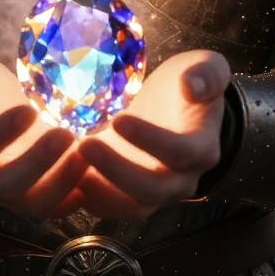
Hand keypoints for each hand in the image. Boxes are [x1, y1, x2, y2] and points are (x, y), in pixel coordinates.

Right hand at [0, 50, 84, 217]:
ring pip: (37, 203)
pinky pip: (60, 206)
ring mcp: (13, 196)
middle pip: (9, 185)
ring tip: (87, 151)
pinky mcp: (40, 197)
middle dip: (39, 162)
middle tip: (66, 133)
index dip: (0, 134)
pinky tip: (97, 167)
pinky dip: (79, 192)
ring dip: (63, 181)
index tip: (28, 110)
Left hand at [77, 49, 230, 219]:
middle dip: (116, 169)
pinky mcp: (130, 196)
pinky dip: (88, 198)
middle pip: (152, 188)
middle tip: (84, 144)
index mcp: (202, 148)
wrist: (177, 107)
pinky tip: (66, 174)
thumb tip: (192, 86)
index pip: (180, 152)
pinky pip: (111, 208)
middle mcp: (181, 179)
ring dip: (99, 189)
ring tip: (70, 161)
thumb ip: (208, 74)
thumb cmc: (189, 83)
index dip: (150, 140)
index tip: (119, 119)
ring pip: (130, 206)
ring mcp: (155, 193)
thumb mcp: (207, 67)